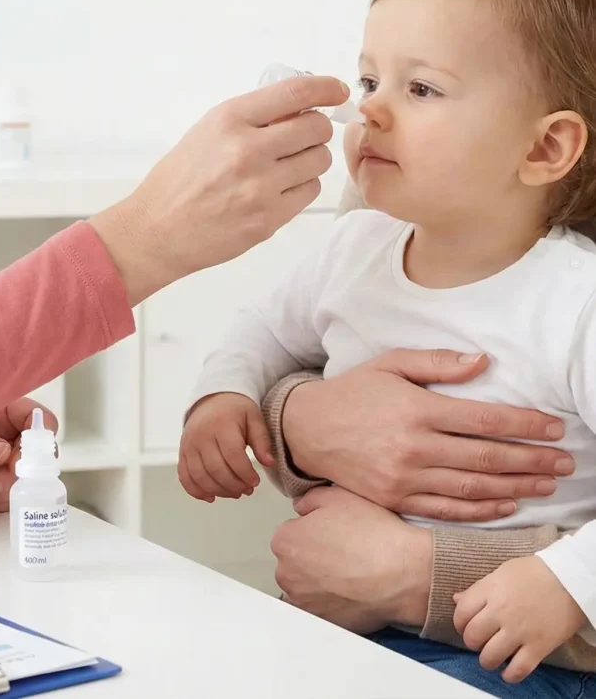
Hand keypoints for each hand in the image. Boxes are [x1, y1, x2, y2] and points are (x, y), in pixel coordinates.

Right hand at [91, 76, 347, 304]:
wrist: (157, 230)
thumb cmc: (179, 180)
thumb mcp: (207, 131)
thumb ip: (252, 117)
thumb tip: (300, 107)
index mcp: (230, 120)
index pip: (295, 93)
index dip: (325, 87)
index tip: (337, 90)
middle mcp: (248, 150)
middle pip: (316, 128)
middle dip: (316, 130)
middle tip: (303, 137)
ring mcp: (260, 187)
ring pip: (319, 161)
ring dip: (310, 160)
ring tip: (286, 166)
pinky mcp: (269, 218)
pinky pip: (310, 191)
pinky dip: (301, 187)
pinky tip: (279, 189)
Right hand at [179, 393, 273, 501]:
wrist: (213, 399)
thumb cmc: (236, 410)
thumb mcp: (254, 418)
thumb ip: (262, 440)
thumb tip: (269, 463)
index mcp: (221, 424)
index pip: (232, 455)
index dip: (245, 473)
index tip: (256, 481)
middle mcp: (201, 435)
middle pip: (216, 469)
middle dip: (234, 485)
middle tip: (248, 490)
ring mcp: (189, 445)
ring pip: (200, 476)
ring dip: (219, 490)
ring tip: (235, 493)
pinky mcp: (183, 452)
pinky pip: (184, 476)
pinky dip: (196, 490)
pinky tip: (211, 497)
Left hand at [271, 486, 431, 632]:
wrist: (402, 572)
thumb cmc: (372, 534)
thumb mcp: (337, 495)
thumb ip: (308, 499)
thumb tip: (302, 509)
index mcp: (285, 540)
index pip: (291, 531)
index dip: (314, 528)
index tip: (333, 531)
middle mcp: (286, 574)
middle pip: (295, 560)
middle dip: (313, 555)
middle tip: (343, 549)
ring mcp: (303, 602)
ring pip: (306, 585)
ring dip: (321, 579)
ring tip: (351, 570)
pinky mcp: (322, 622)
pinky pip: (321, 608)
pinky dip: (332, 600)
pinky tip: (352, 589)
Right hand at [283, 349, 571, 522]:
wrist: (308, 429)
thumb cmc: (353, 391)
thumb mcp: (390, 363)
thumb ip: (438, 362)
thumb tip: (482, 362)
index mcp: (417, 408)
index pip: (485, 420)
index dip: (525, 425)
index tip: (553, 428)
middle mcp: (414, 447)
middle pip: (487, 457)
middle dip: (532, 460)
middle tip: (563, 462)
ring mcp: (405, 478)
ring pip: (473, 487)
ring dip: (516, 487)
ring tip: (545, 484)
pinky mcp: (396, 499)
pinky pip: (448, 509)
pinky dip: (482, 510)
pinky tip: (507, 505)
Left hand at [453, 557, 585, 682]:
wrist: (569, 580)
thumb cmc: (534, 573)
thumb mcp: (502, 572)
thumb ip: (478, 588)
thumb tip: (456, 599)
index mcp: (490, 590)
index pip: (461, 613)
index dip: (460, 623)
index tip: (465, 626)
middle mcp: (501, 611)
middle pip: (472, 637)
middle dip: (472, 642)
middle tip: (480, 640)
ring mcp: (519, 631)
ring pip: (490, 657)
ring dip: (488, 660)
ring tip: (493, 656)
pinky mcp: (538, 647)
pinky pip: (517, 670)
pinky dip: (509, 675)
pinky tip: (508, 671)